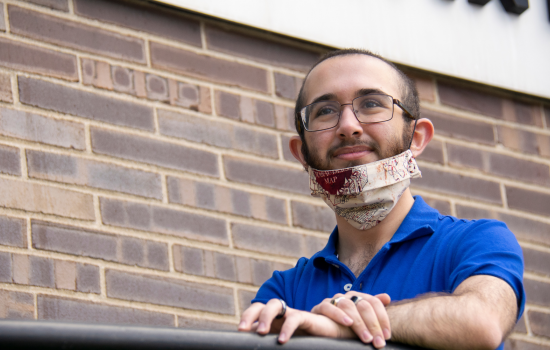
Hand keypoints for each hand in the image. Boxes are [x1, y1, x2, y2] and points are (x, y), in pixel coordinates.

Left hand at [239, 299, 353, 342]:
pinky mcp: (306, 318)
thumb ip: (270, 344)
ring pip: (275, 304)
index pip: (256, 311)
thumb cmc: (306, 340)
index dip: (247, 318)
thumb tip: (253, 348)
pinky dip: (287, 328)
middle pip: (262, 304)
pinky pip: (295, 318)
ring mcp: (292, 314)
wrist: (331, 334)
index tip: (240, 331)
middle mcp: (281, 313)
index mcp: (273, 319)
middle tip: (243, 329)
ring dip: (266, 317)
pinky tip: (282, 340)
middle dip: (250, 314)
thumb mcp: (286, 342)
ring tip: (261, 332)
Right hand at [311, 292, 391, 347]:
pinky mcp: (320, 307)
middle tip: (378, 341)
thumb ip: (374, 311)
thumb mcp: (361, 320)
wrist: (319, 327)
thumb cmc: (343, 325)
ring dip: (359, 323)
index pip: (374, 302)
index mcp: (358, 297)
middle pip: (363, 305)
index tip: (387, 336)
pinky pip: (328, 307)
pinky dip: (338, 314)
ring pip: (348, 306)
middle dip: (373, 325)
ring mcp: (333, 300)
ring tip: (366, 337)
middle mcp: (347, 296)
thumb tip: (387, 297)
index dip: (382, 318)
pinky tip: (347, 323)